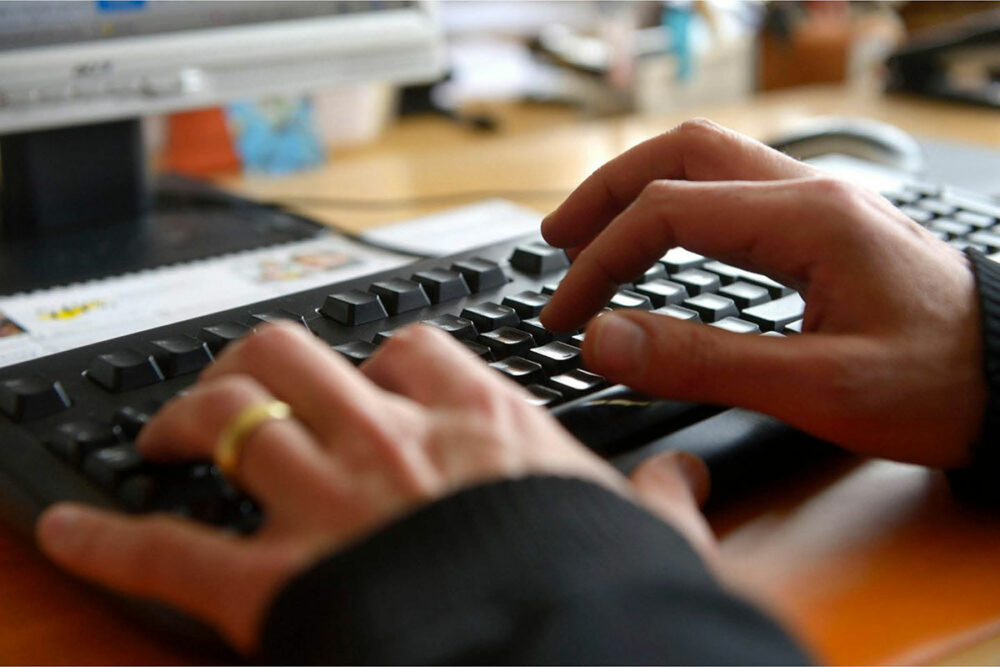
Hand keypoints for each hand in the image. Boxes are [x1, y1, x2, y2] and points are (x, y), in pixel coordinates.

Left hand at [36, 322, 713, 654]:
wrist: (562, 662)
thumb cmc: (599, 601)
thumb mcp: (646, 544)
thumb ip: (662, 504)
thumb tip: (691, 486)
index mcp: (482, 429)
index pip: (419, 352)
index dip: (386, 357)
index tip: (375, 375)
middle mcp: (393, 446)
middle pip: (301, 357)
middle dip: (262, 360)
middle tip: (248, 384)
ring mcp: (329, 506)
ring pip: (233, 418)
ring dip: (186, 417)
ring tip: (164, 432)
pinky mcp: (278, 585)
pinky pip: (172, 547)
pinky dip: (112, 536)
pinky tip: (69, 531)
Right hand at [541, 119, 985, 467]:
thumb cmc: (940, 385)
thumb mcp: (818, 388)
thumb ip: (704, 362)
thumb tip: (605, 338)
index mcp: (807, 220)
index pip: (666, 210)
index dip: (600, 260)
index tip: (567, 316)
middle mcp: (811, 193)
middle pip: (682, 153)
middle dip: (607, 192)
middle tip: (556, 240)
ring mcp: (820, 204)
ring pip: (707, 161)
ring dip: (640, 189)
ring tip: (593, 236)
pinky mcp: (825, 226)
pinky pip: (733, 192)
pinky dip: (677, 207)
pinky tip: (662, 243)